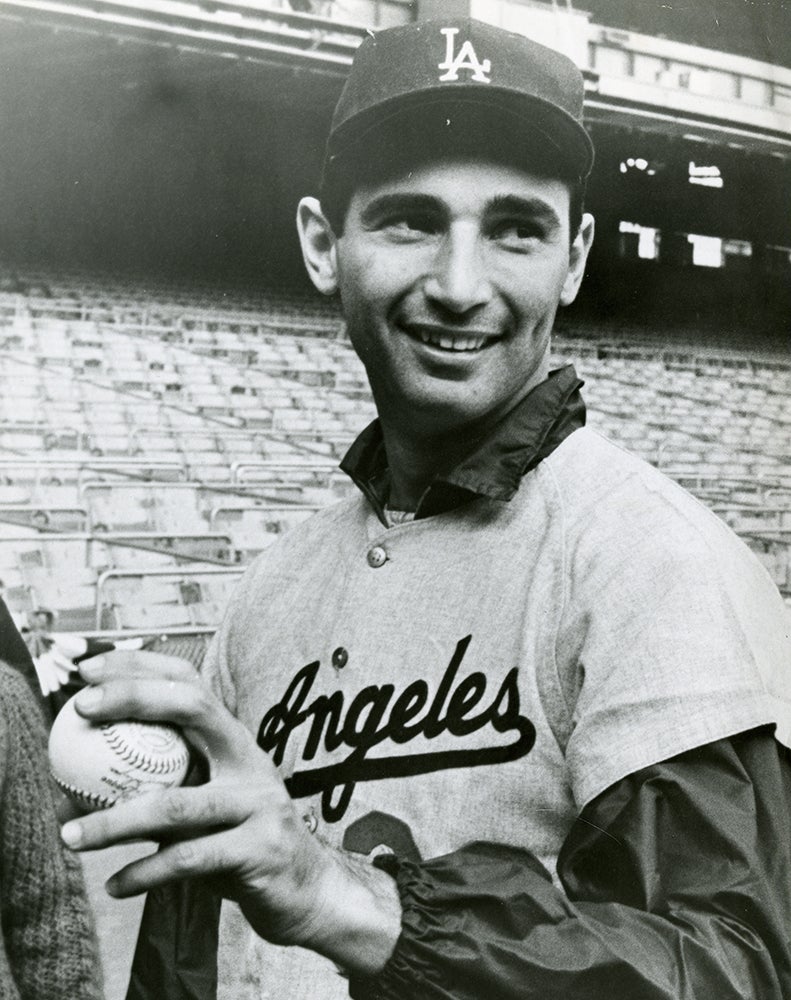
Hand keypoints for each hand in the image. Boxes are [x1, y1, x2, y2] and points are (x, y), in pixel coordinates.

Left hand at [60, 651, 400, 972]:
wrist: (306, 889)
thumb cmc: (239, 843)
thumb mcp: (202, 808)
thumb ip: (153, 791)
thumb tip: (69, 787)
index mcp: (234, 742)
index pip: (189, 684)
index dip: (141, 668)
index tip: (89, 671)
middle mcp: (249, 760)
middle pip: (194, 708)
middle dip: (135, 696)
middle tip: (81, 709)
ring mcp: (259, 801)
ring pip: (176, 803)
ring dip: (113, 821)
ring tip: (69, 836)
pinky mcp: (260, 849)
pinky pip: (189, 859)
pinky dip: (145, 873)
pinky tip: (115, 885)